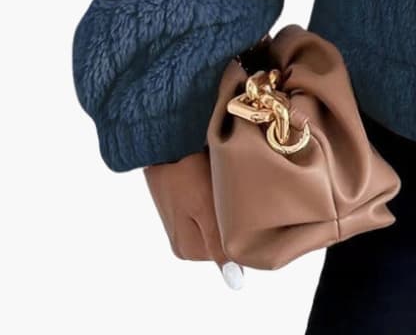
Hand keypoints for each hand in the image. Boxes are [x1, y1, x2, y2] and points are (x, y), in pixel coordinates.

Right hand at [143, 147, 243, 288]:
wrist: (166, 141)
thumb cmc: (186, 171)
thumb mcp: (204, 207)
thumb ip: (217, 243)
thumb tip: (234, 279)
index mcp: (189, 251)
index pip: (230, 252)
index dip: (242, 229)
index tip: (244, 207)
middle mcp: (185, 245)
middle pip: (225, 239)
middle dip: (235, 219)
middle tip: (234, 193)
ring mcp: (184, 228)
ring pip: (221, 225)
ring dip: (228, 209)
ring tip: (224, 186)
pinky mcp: (184, 211)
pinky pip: (211, 212)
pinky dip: (219, 200)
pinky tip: (217, 183)